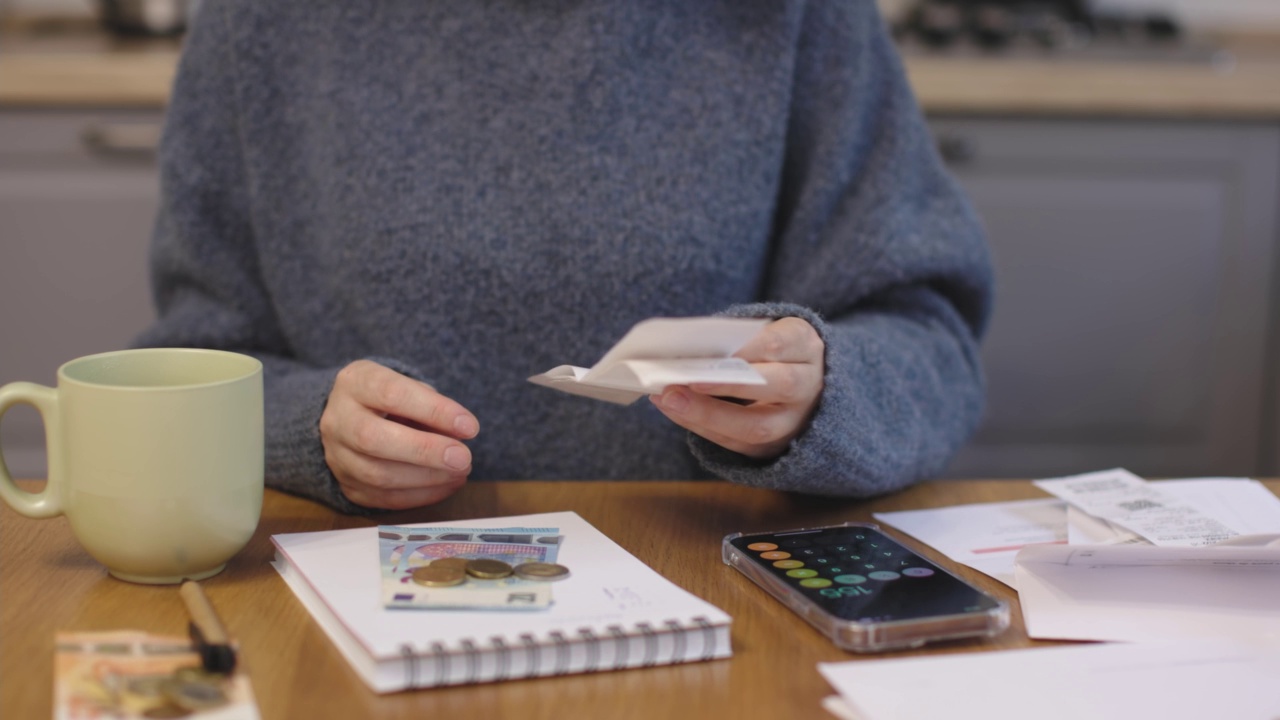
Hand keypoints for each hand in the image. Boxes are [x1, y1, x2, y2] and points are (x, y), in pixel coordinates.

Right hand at [320, 360, 479, 509]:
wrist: (350, 418)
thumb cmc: (389, 399)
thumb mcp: (408, 387)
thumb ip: (432, 406)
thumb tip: (460, 433)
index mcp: (355, 383)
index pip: (392, 394)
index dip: (434, 411)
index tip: (470, 427)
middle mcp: (338, 420)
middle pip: (373, 439)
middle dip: (425, 451)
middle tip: (463, 458)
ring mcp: (337, 457)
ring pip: (377, 476)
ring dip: (427, 479)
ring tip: (460, 472)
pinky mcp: (347, 486)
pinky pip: (383, 498)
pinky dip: (421, 495)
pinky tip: (446, 485)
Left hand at [650, 317, 823, 459]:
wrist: (800, 385)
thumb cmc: (767, 351)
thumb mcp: (762, 334)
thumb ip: (733, 340)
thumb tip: (686, 350)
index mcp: (806, 346)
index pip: (777, 344)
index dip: (743, 349)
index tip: (708, 351)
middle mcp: (809, 385)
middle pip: (777, 386)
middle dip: (727, 384)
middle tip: (683, 379)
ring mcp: (796, 421)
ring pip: (758, 426)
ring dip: (708, 414)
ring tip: (669, 399)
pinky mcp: (775, 447)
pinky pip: (738, 444)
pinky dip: (702, 427)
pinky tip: (674, 411)